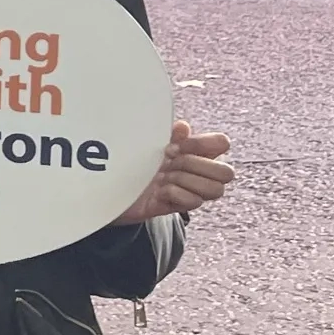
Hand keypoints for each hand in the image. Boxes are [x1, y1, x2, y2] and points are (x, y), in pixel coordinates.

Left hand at [114, 121, 232, 223]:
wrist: (107, 186)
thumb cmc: (130, 160)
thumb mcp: (146, 141)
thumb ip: (166, 133)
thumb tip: (183, 127)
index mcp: (192, 150)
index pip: (222, 144)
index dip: (204, 144)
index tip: (175, 145)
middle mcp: (196, 171)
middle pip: (226, 172)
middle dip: (197, 166)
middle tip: (169, 163)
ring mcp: (189, 191)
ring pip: (216, 190)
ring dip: (187, 181)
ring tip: (164, 178)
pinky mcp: (177, 207)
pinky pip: (194, 203)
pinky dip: (176, 194)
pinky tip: (159, 191)